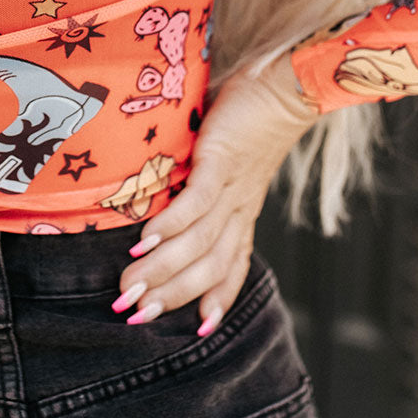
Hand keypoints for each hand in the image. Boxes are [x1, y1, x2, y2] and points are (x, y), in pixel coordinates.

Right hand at [112, 49, 320, 333]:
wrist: (289, 84)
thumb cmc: (252, 117)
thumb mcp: (230, 162)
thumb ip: (206, 184)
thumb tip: (173, 202)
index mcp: (242, 213)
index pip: (232, 269)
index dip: (216, 302)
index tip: (197, 334)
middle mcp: (239, 209)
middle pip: (208, 267)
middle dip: (170, 295)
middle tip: (132, 314)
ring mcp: (232, 187)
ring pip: (199, 243)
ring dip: (162, 269)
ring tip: (128, 286)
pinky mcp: (221, 160)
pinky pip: (196, 202)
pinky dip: (171, 225)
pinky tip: (145, 241)